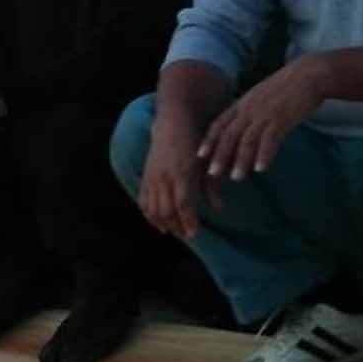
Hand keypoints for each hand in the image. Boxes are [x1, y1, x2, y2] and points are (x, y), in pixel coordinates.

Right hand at [138, 115, 213, 241]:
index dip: (188, 221)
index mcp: (182, 174)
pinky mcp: (145, 178)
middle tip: (187, 236)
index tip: (194, 234)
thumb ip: (211, 187)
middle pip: (167, 211)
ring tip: (174, 232)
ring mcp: (152, 178)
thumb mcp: (205, 164)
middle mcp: (165, 178)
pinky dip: (149, 215)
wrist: (172, 126)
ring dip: (163, 224)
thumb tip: (219, 209)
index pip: (183, 205)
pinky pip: (143, 202)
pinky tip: (158, 223)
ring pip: (153, 209)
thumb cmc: (193, 144)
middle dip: (177, 227)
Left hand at [197, 59, 325, 185]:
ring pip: (247, 139)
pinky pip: (270, 138)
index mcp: (242, 104)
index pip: (220, 124)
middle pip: (229, 134)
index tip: (199, 155)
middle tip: (211, 174)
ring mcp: (265, 113)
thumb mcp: (259, 97)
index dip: (209, 140)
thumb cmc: (285, 88)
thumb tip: (240, 131)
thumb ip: (248, 112)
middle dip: (219, 155)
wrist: (309, 74)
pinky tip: (260, 169)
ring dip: (241, 160)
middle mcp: (249, 109)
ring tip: (236, 177)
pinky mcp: (282, 117)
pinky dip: (264, 154)